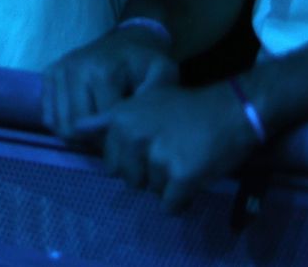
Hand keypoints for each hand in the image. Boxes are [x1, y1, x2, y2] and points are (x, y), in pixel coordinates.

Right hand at [43, 24, 177, 138]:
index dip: (114, 139)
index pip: (98, 124)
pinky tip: (82, 122)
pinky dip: (63, 125)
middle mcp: (74, 69)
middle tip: (112, 137)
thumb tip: (135, 119)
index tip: (127, 139)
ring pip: (59, 124)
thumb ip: (155, 96)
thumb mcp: (163, 74)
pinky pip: (47, 115)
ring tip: (98, 130)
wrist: (128, 40)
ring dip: (79, 135)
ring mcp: (58, 71)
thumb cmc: (145, 62)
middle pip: (75, 127)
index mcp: (102, 72)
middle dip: (94, 141)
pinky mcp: (48, 74)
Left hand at [101, 82, 261, 210]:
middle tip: (171, 156)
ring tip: (184, 161)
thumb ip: (106, 119)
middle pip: (129, 179)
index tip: (151, 149)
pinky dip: (181, 201)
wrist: (232, 110)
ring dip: (167, 185)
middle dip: (148, 175)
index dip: (132, 161)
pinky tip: (193, 179)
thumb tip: (74, 129)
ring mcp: (157, 158)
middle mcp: (133, 138)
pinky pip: (171, 205)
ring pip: (152, 191)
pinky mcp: (182, 177)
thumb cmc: (187, 107)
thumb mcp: (142, 102)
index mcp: (120, 121)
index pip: (111, 162)